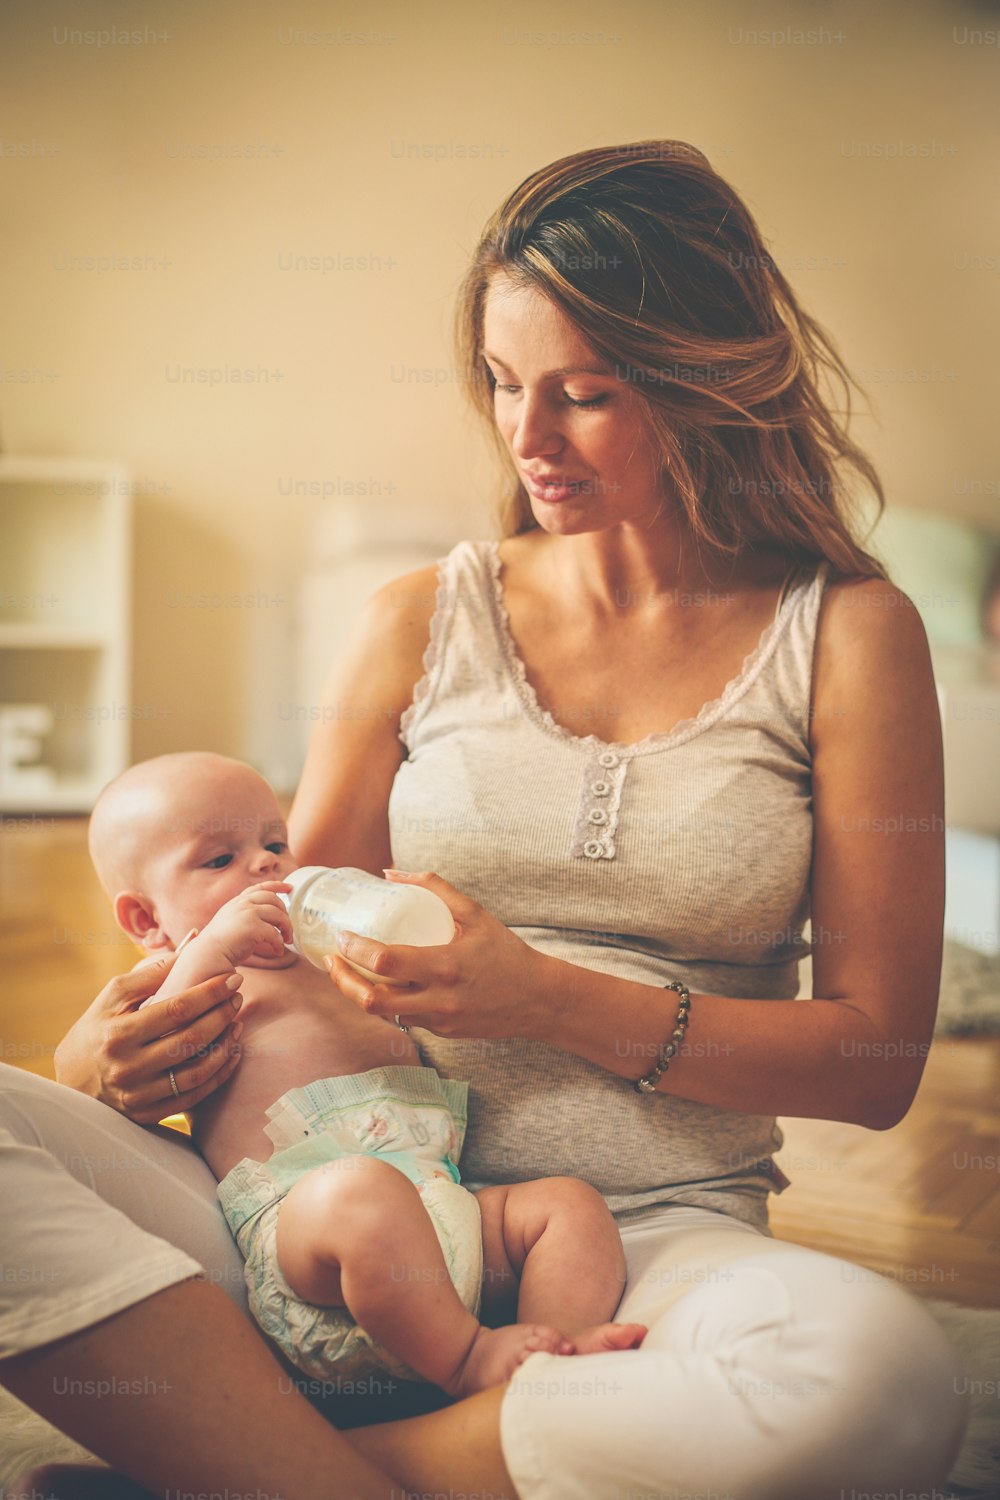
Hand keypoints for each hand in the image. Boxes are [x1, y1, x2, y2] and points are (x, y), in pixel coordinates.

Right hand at [53, 952, 245, 1124]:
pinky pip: (194, 1096)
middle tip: (238, 998)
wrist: (72, 1080)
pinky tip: (232, 1053)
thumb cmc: (97, 1028)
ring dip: (226, 1045)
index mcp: (118, 1033)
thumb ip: (151, 972)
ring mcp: (139, 1095)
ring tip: (237, 1023)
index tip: (232, 978)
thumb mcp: (113, 996)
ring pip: (197, 1071)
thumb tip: (191, 945)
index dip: (210, 993)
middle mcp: (128, 1067)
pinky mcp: (148, 1114)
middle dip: (222, 1014)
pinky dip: (219, 1074)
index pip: (177, 1010)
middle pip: (191, 1039)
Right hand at [199, 882, 292, 968]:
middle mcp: (243, 904)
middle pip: (274, 900)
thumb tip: (268, 923)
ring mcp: (248, 913)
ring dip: (287, 929)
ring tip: (287, 940)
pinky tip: (278, 951)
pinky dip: (279, 944)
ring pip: (279, 915)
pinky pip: (275, 934)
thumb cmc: (220, 944)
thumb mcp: (232, 922)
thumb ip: (246, 916)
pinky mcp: (253, 927)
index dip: (277, 885)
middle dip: (285, 913)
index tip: (289, 888)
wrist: (208, 954)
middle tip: (288, 928)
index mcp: (237, 902)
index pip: (260, 888)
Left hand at [323, 870, 548, 1038]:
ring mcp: (438, 1020)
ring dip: (358, 993)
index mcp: (445, 966)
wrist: (538, 999)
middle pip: (371, 999)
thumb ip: (434, 888)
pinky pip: (403, 1018)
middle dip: (342, 980)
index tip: (342, 935)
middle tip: (332, 958)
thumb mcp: (475, 913)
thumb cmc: (506, 952)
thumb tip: (389, 873)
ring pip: (382, 1013)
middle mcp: (438, 999)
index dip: (355, 950)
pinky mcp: (442, 1032)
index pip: (385, 962)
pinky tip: (378, 985)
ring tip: (346, 971)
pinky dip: (385, 1002)